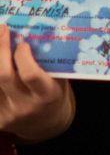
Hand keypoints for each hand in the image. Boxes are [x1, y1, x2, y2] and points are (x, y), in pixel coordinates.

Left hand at [0, 24, 75, 141]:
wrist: (46, 124)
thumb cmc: (53, 93)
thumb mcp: (58, 80)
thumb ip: (46, 62)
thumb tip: (29, 32)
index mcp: (46, 95)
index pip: (29, 74)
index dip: (22, 56)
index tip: (22, 43)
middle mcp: (26, 105)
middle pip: (4, 76)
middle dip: (0, 49)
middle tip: (2, 30)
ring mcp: (8, 113)